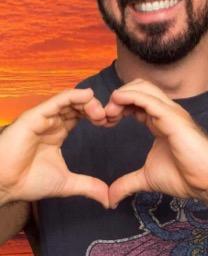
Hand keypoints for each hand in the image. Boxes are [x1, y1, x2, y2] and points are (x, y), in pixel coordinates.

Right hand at [0, 89, 108, 207]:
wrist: (4, 185)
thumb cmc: (28, 181)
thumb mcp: (66, 183)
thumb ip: (88, 186)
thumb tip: (108, 200)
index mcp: (58, 132)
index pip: (81, 116)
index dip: (97, 116)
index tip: (110, 123)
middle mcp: (52, 122)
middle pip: (78, 106)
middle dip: (95, 108)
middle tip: (107, 117)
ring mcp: (44, 117)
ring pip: (70, 100)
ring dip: (88, 103)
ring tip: (100, 112)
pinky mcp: (35, 115)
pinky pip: (57, 100)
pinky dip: (74, 96)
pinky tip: (89, 96)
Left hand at [105, 79, 207, 208]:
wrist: (207, 181)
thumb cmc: (186, 176)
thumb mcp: (148, 178)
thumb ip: (127, 183)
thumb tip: (110, 198)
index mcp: (161, 120)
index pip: (137, 100)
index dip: (119, 106)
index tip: (106, 121)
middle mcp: (166, 111)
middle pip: (139, 87)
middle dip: (118, 96)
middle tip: (105, 115)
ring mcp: (170, 111)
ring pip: (143, 87)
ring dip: (121, 95)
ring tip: (110, 112)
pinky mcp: (172, 117)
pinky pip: (147, 98)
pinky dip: (129, 96)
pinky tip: (116, 104)